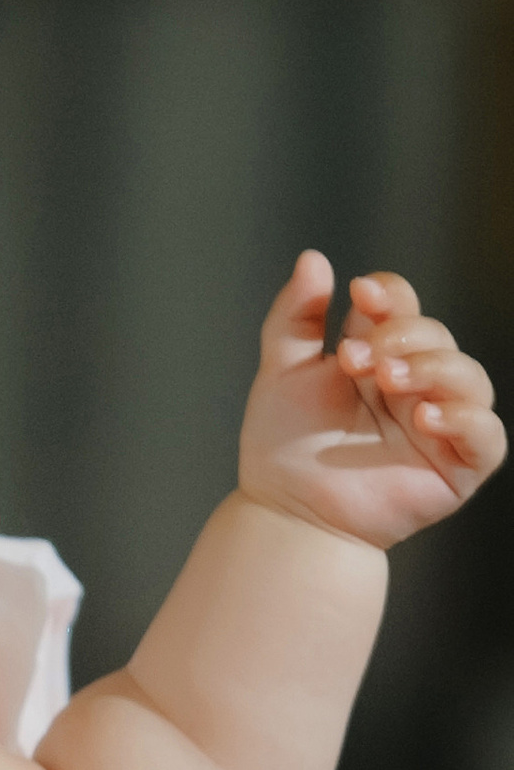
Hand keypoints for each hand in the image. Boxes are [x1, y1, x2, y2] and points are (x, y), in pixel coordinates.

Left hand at [239, 254, 501, 548]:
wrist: (287, 510)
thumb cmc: (285, 445)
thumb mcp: (282, 372)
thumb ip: (296, 317)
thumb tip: (314, 259)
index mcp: (379, 353)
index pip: (402, 306)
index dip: (389, 295)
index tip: (360, 295)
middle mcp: (416, 383)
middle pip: (437, 336)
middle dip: (404, 337)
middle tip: (359, 361)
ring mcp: (441, 423)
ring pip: (470, 378)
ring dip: (434, 369)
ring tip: (388, 381)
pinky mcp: (458, 466)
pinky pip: (486, 436)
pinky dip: (465, 419)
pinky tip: (427, 416)